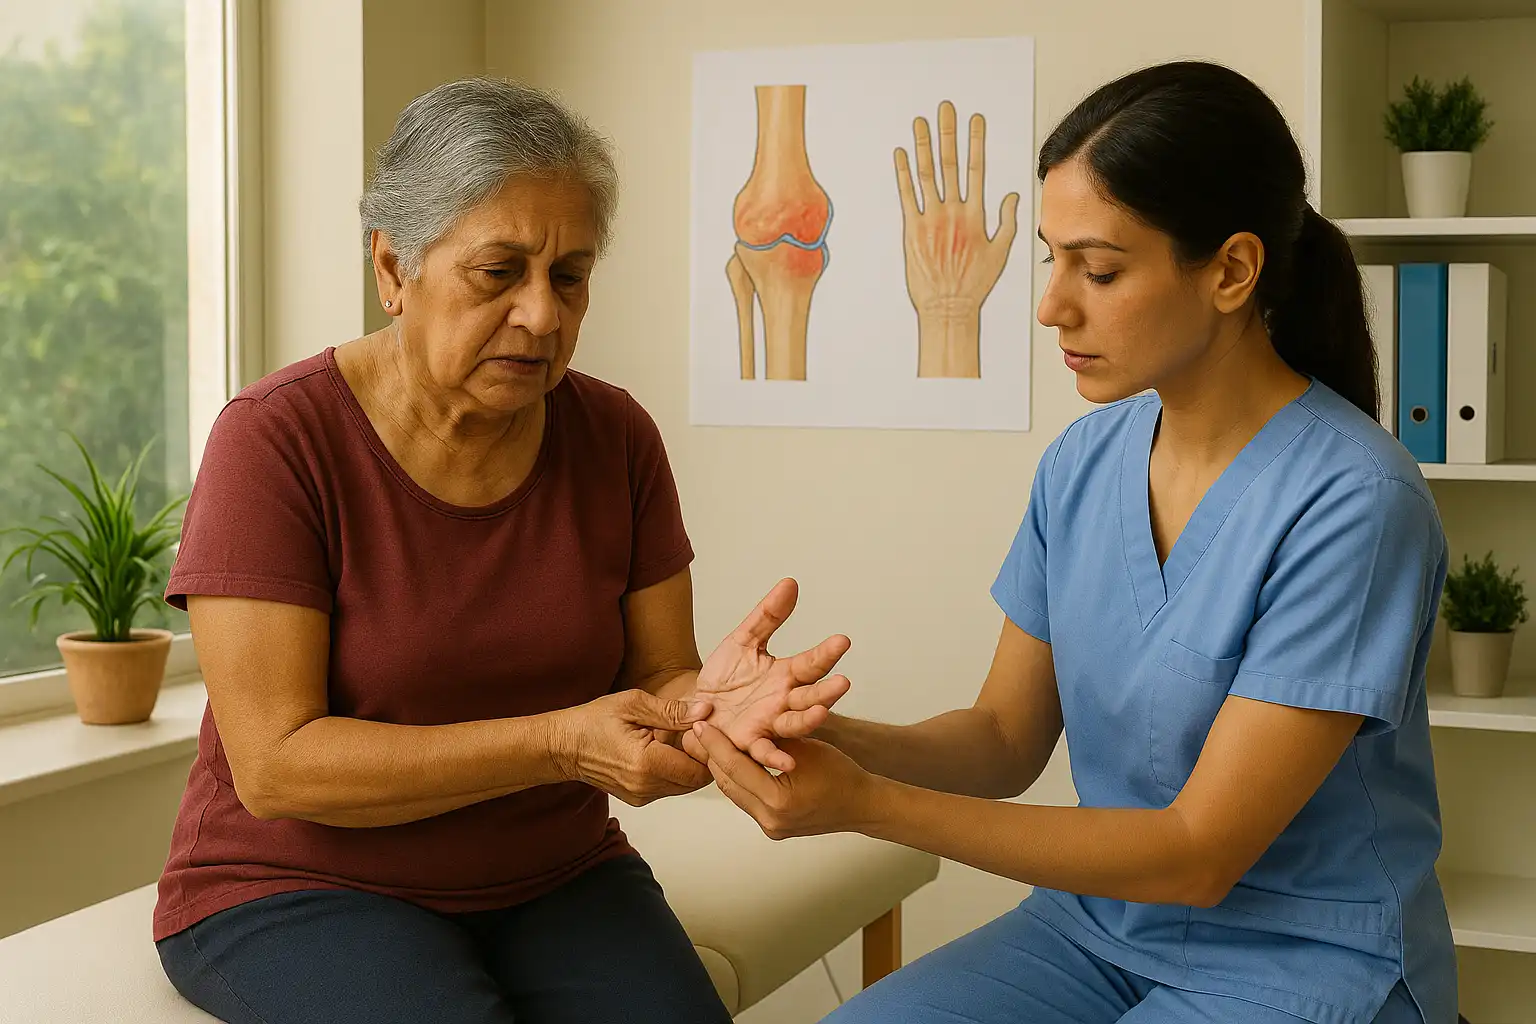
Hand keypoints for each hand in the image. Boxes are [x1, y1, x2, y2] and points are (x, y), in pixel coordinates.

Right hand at [551, 690, 713, 805]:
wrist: (564, 746)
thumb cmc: (594, 721)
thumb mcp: (633, 704)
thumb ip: (672, 711)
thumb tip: (705, 711)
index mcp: (647, 764)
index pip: (700, 769)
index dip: (708, 749)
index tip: (703, 728)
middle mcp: (645, 787)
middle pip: (696, 781)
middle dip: (702, 758)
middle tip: (695, 732)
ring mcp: (641, 796)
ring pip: (685, 786)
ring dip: (689, 765)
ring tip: (678, 739)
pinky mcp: (639, 798)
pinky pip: (670, 787)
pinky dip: (675, 771)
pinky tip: (665, 750)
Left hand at [686, 578, 851, 771]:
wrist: (695, 709)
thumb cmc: (725, 678)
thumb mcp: (743, 640)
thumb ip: (768, 615)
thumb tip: (790, 583)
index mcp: (785, 675)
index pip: (811, 662)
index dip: (826, 652)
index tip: (843, 640)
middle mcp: (783, 701)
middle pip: (811, 696)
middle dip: (827, 691)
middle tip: (843, 682)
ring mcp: (769, 724)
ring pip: (795, 723)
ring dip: (809, 719)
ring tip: (822, 712)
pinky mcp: (749, 743)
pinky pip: (765, 751)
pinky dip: (776, 757)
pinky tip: (787, 763)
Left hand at [693, 722, 878, 839]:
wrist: (862, 805)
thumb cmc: (841, 773)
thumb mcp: (804, 748)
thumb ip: (773, 740)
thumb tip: (741, 725)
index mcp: (778, 799)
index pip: (735, 767)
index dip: (715, 743)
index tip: (700, 725)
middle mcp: (770, 819)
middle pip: (728, 783)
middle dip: (713, 756)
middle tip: (700, 733)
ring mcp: (771, 827)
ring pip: (735, 793)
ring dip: (724, 769)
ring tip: (712, 745)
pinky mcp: (773, 829)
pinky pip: (748, 801)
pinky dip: (740, 781)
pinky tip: (734, 762)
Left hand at [894, 100, 1019, 377]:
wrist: (948, 309)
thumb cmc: (975, 284)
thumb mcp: (1000, 252)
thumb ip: (1007, 221)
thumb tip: (1012, 194)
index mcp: (976, 216)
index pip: (977, 169)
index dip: (975, 141)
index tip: (975, 118)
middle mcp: (954, 213)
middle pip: (951, 164)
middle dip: (948, 133)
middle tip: (945, 107)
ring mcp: (931, 221)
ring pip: (927, 175)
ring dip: (923, 145)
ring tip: (920, 122)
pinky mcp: (912, 231)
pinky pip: (906, 196)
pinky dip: (903, 174)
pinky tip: (900, 153)